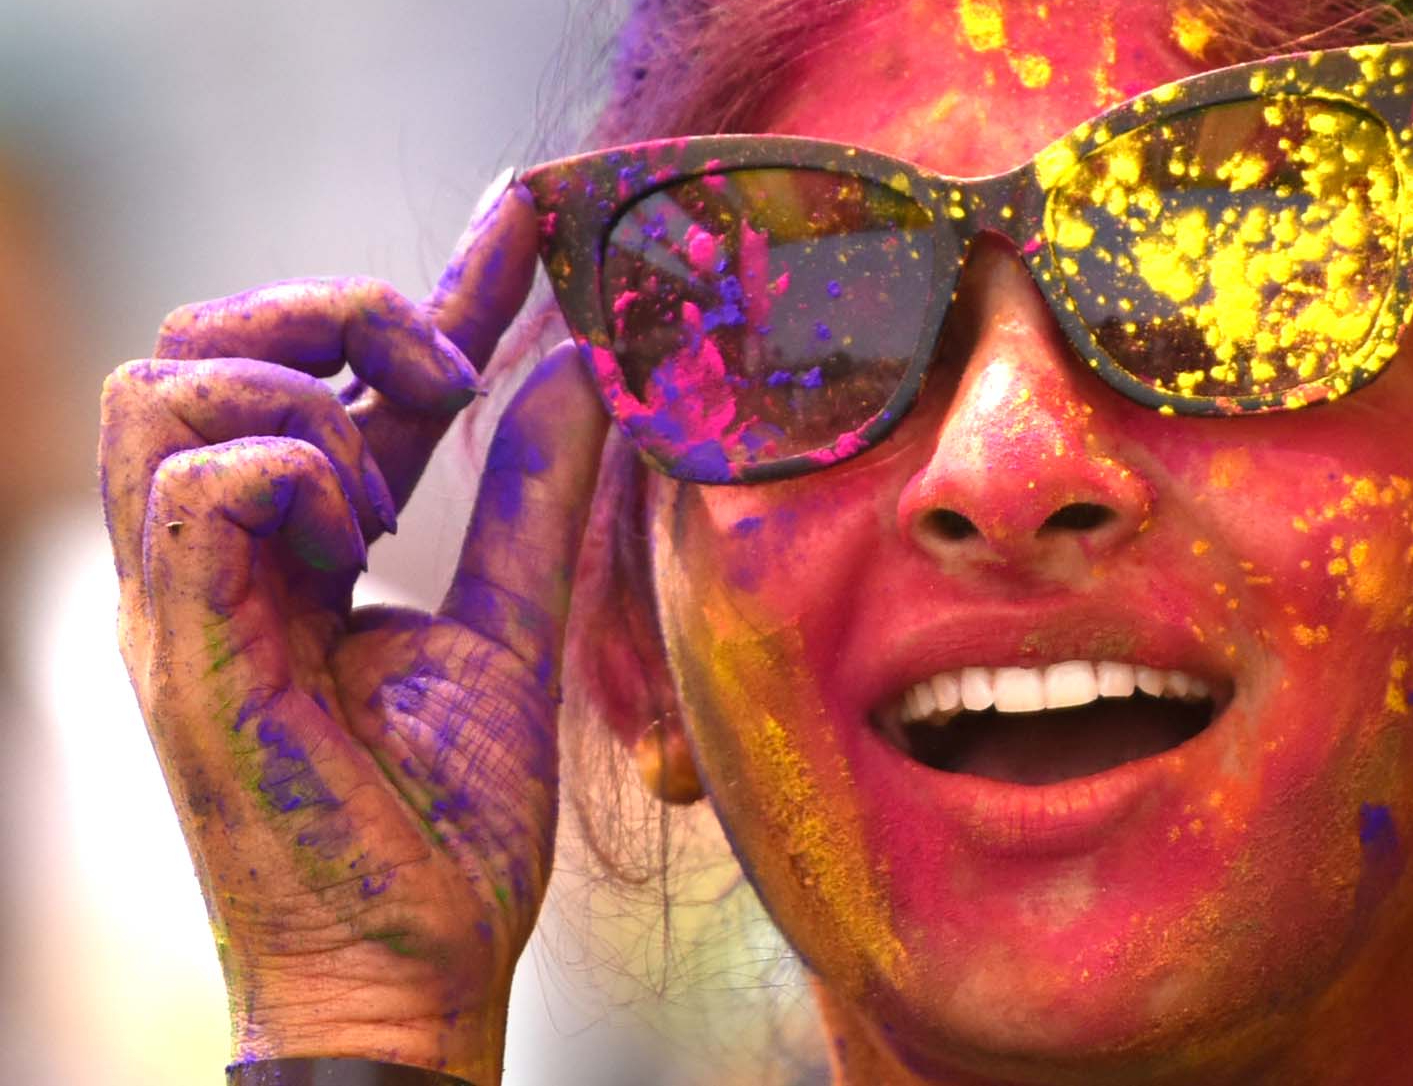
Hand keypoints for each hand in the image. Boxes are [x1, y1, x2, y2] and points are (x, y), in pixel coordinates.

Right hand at [99, 174, 607, 1084]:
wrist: (408, 976)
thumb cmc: (441, 832)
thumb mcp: (507, 630)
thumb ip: (530, 506)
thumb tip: (576, 378)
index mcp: (283, 553)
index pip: (329, 376)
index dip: (420, 286)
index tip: (521, 221)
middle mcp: (212, 561)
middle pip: (195, 340)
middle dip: (327, 312)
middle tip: (443, 376)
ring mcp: (181, 600)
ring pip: (161, 383)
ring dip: (302, 396)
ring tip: (388, 494)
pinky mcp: (179, 650)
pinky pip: (193, 483)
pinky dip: (293, 475)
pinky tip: (359, 544)